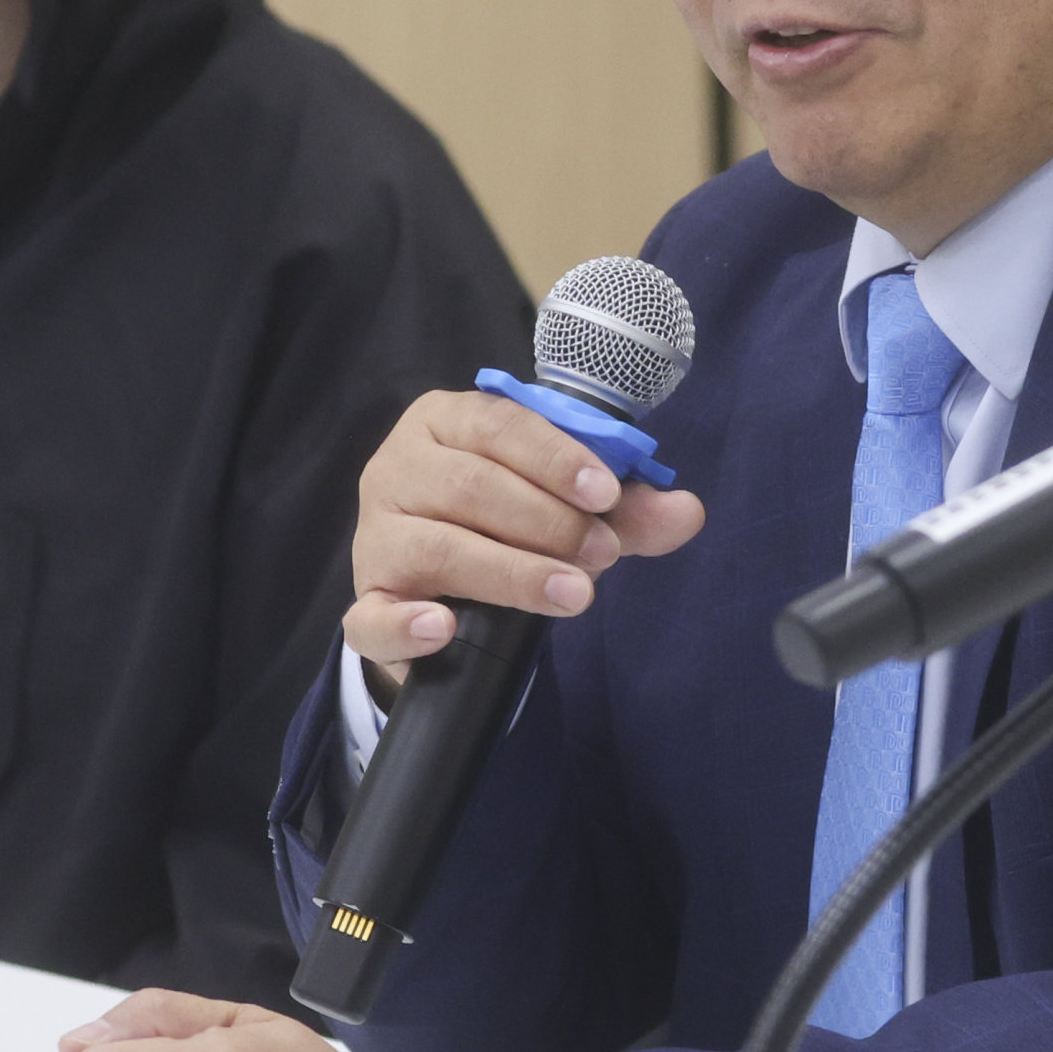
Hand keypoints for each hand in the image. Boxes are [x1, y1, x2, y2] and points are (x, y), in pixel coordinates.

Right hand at [344, 390, 709, 689]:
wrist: (451, 598)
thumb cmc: (511, 528)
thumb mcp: (574, 510)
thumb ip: (626, 511)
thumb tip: (686, 512)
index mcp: (445, 423)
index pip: (497, 424)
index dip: (554, 457)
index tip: (605, 493)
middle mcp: (397, 470)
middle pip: (468, 485)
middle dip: (547, 522)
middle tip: (603, 554)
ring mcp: (375, 539)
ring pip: (433, 546)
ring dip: (511, 571)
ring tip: (573, 594)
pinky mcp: (366, 605)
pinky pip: (369, 617)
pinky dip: (406, 625)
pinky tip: (445, 628)